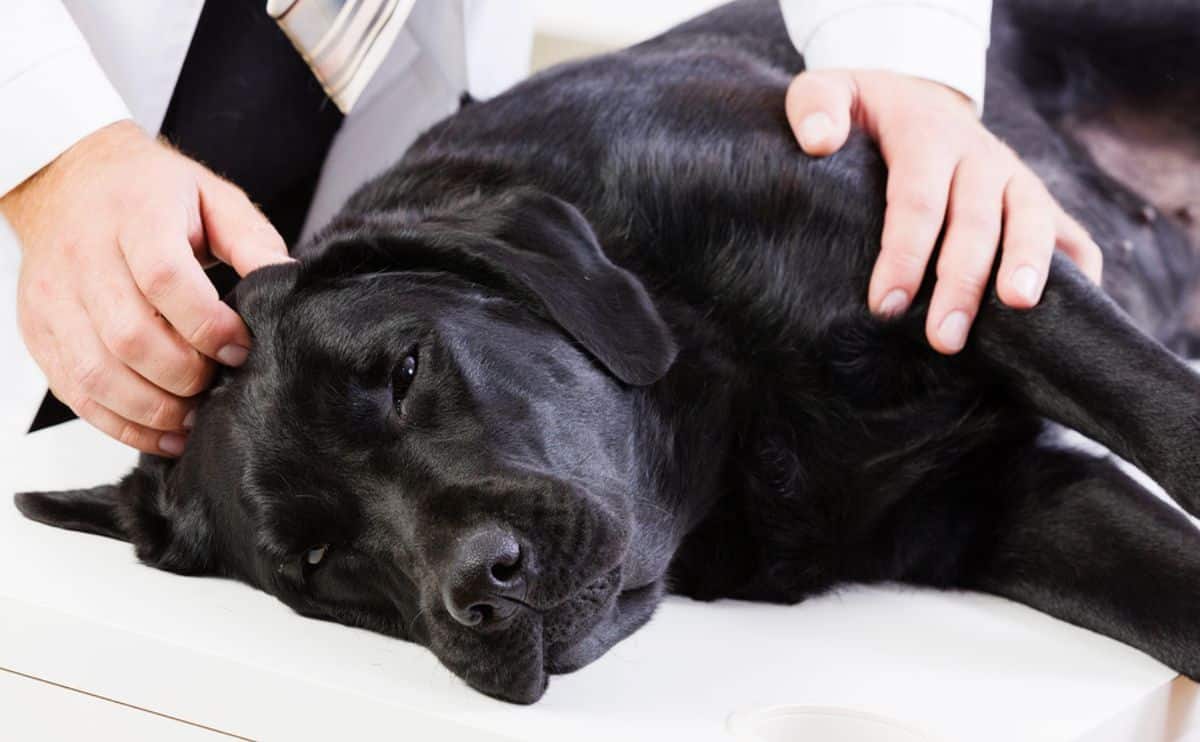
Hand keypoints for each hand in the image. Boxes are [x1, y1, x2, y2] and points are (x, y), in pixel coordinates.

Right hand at [2, 120, 290, 454]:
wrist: (68, 179)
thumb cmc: (148, 192)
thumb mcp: (212, 198)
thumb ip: (252, 242)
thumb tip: (288, 284)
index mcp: (135, 215)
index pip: (164, 279)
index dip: (207, 324)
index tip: (239, 346)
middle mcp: (84, 256)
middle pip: (130, 336)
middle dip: (186, 375)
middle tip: (219, 381)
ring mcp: (54, 297)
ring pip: (97, 373)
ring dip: (155, 408)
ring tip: (195, 414)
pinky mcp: (39, 330)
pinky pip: (76, 392)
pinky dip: (121, 423)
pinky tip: (162, 430)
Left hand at [785, 69, 1101, 353]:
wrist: (916, 97)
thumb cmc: (864, 111)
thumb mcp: (830, 90)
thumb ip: (816, 106)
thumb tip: (818, 141)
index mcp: (927, 137)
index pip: (918, 200)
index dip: (905, 255)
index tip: (886, 306)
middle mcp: (980, 157)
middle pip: (977, 222)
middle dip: (961, 283)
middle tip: (943, 339)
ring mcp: (1016, 178)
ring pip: (1032, 222)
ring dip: (1028, 267)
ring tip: (1018, 308)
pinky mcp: (1036, 200)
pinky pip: (1071, 235)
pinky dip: (1079, 270)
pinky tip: (1072, 314)